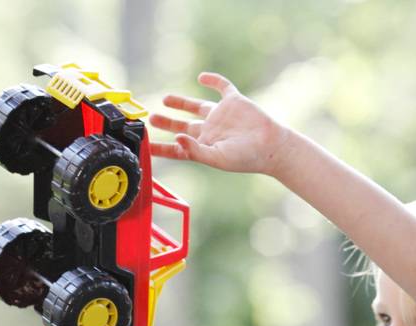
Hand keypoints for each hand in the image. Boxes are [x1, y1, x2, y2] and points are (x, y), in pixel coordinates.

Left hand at [150, 72, 292, 176]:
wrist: (271, 146)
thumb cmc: (244, 158)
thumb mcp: (216, 157)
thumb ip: (195, 150)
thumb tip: (176, 139)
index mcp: (203, 147)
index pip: (177, 149)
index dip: (161, 148)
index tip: (145, 146)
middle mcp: (209, 131)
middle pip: (182, 126)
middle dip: (167, 123)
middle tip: (151, 118)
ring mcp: (220, 116)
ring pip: (196, 107)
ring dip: (181, 103)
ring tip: (165, 99)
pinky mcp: (233, 102)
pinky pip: (221, 87)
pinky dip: (212, 80)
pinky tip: (201, 77)